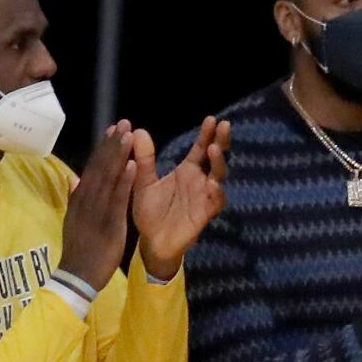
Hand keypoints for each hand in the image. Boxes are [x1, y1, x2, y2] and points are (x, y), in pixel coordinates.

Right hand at [59, 121, 137, 291]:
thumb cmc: (80, 250)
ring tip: (128, 135)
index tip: (112, 130)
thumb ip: (76, 199)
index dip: (103, 148)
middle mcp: (86, 200)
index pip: (93, 168)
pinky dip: (124, 181)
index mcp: (80, 199)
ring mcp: (96, 211)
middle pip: (100, 167)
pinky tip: (132, 165)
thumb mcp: (74, 221)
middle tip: (123, 122)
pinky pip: (117, 199)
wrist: (77, 276)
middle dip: (112, 144)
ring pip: (108, 178)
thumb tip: (74, 178)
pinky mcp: (108, 223)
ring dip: (118, 155)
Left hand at [132, 116, 229, 279]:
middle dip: (221, 142)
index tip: (211, 119)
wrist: (151, 242)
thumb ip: (143, 159)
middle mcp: (200, 181)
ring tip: (214, 150)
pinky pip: (215, 202)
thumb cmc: (149, 212)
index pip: (201, 148)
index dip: (207, 134)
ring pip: (219, 177)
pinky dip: (216, 193)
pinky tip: (212, 184)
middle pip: (216, 158)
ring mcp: (204, 197)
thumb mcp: (143, 182)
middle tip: (223, 126)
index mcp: (187, 171)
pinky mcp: (204, 215)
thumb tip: (137, 130)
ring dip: (219, 164)